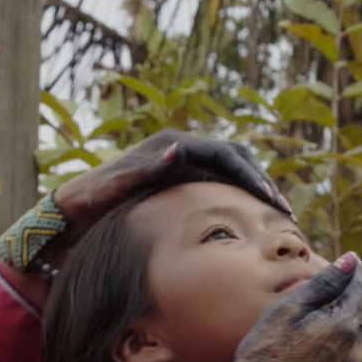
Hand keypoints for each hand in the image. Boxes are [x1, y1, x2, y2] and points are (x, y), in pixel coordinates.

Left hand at [53, 130, 288, 235]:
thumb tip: (180, 150)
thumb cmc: (95, 199)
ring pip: (234, 168)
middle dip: (263, 181)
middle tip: (285, 210)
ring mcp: (184, 160)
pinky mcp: (184, 175)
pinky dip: (243, 194)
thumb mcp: (116, 186)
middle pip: (237, 157)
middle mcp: (182, 147)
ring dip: (257, 187)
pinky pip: (223, 180)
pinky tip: (256, 216)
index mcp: (173, 144)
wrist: (76, 206)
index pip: (226, 155)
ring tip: (280, 214)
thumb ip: (147, 169)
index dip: (252, 176)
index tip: (272, 200)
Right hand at [211, 252, 361, 361]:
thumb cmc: (263, 353)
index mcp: (344, 327)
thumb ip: (324, 284)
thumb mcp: (288, 310)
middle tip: (359, 283)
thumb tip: (351, 261)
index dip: (357, 275)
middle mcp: (356, 352)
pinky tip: (344, 342)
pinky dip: (359, 346)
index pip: (361, 292)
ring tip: (355, 310)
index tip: (352, 264)